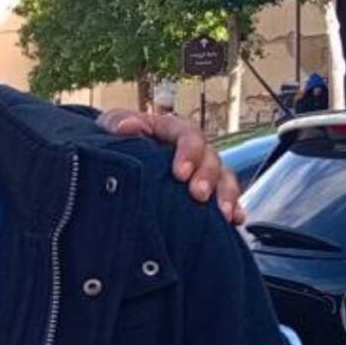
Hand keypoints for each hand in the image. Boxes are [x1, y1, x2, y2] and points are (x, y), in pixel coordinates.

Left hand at [98, 110, 245, 225]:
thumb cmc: (114, 138)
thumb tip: (126, 127)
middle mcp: (191, 148)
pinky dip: (233, 208)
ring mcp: (200, 169)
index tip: (180, 173)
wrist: (113, 158)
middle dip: (208, 177)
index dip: (189, 152)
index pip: (188, 135)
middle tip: (198, 195)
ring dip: (226, 194)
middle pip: (210, 158)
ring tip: (223, 214)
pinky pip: (226, 197)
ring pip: (223, 177)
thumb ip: (117, 123)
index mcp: (171, 129)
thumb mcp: (110, 126)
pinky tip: (235, 220)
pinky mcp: (204, 190)